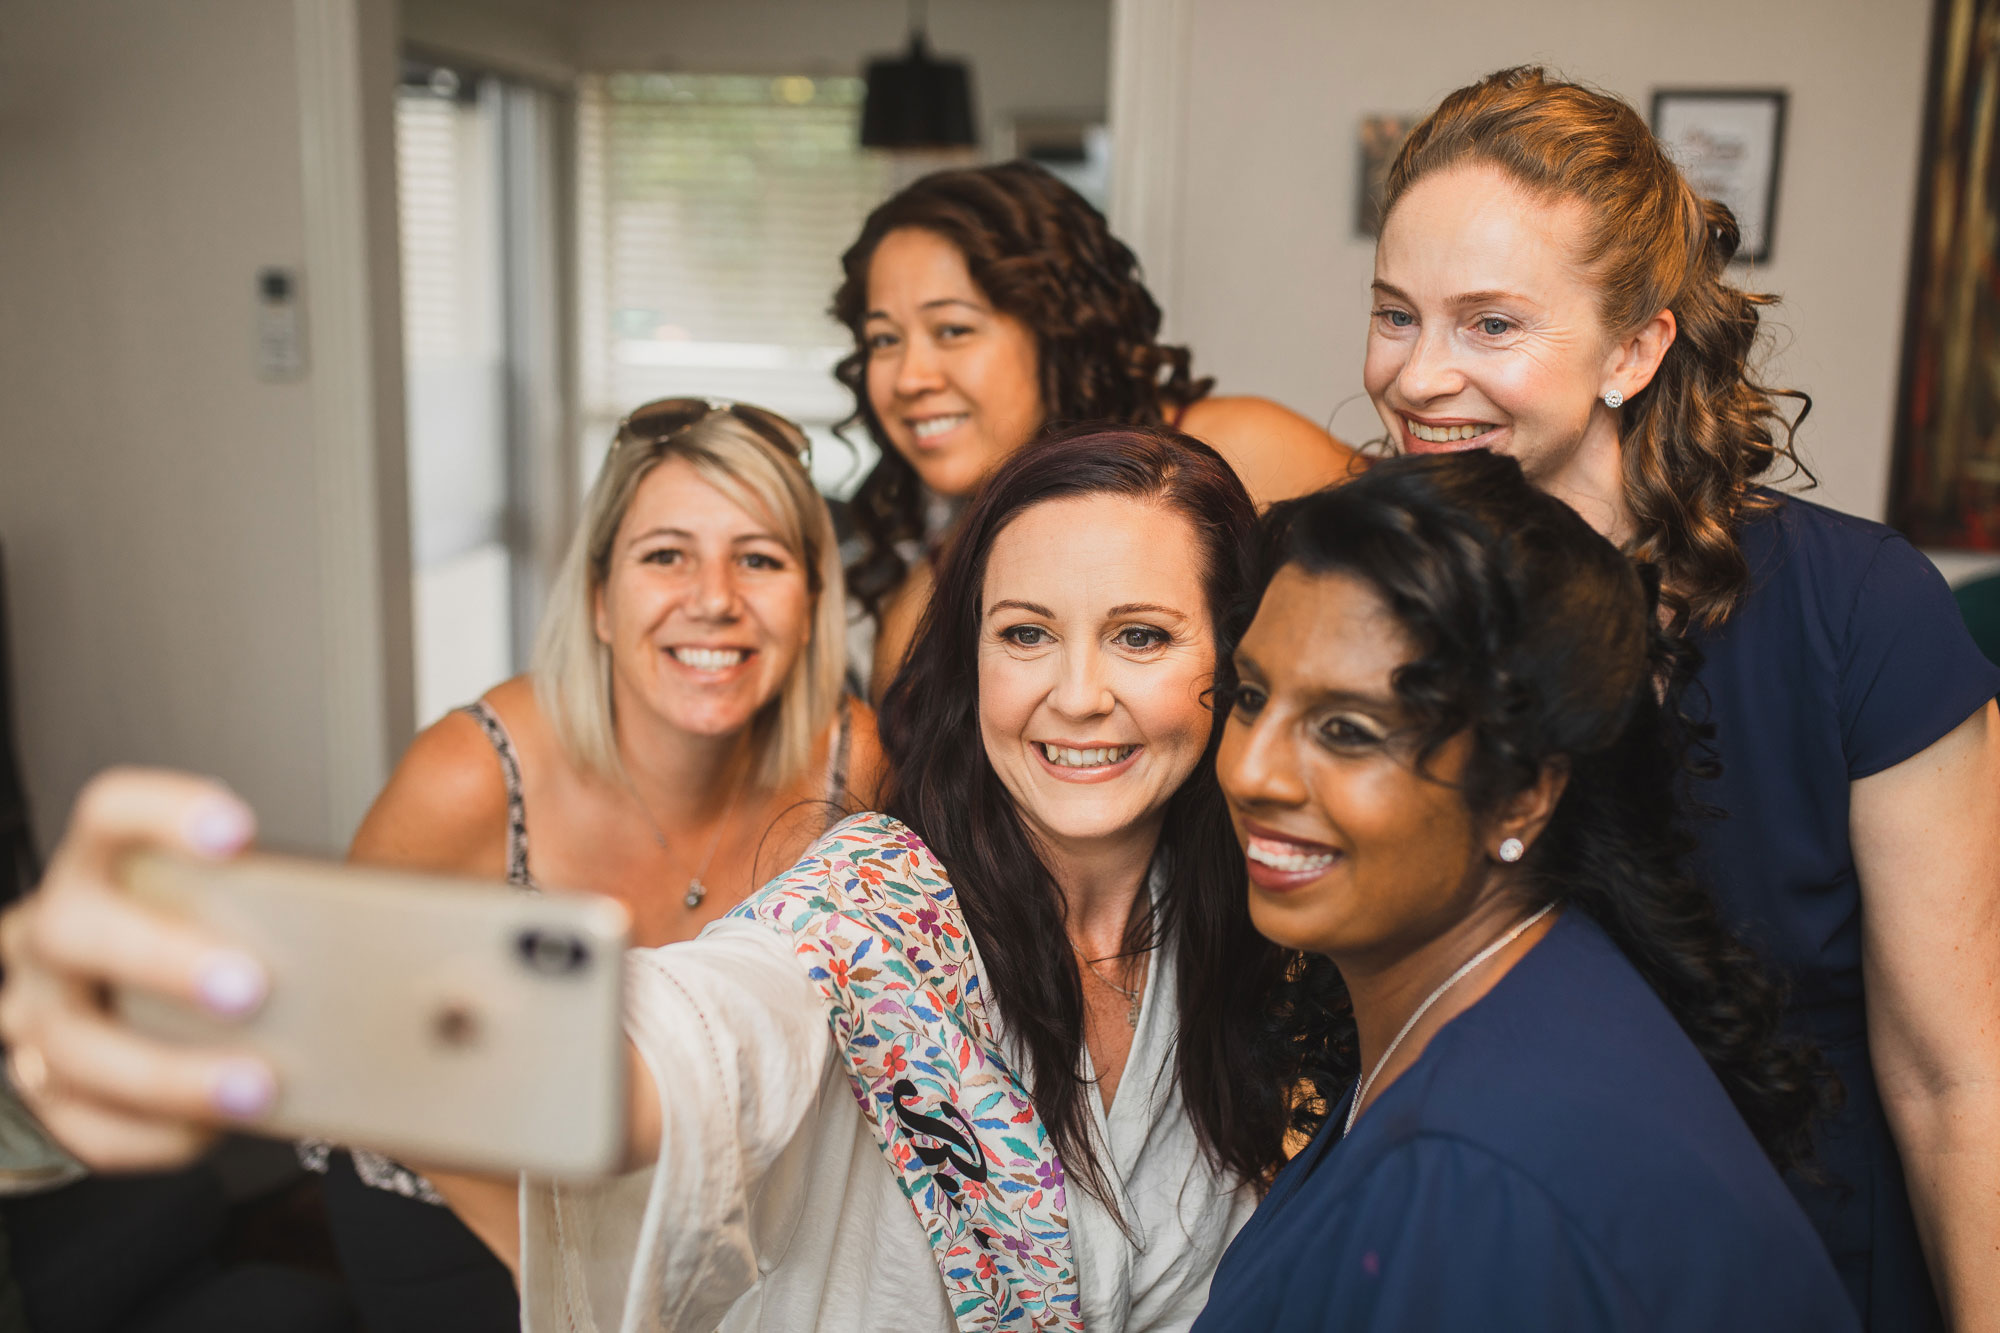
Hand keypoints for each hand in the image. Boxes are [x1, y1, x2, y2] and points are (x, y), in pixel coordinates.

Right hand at [0, 768, 275, 1170]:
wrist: (108, 1013)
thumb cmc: (192, 940)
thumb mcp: (231, 899)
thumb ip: (296, 893)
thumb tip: (415, 901)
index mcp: (104, 866)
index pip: (110, 812)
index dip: (164, 813)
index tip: (238, 832)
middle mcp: (58, 934)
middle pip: (73, 928)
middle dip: (160, 957)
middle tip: (250, 986)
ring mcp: (41, 1015)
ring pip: (73, 1045)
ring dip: (169, 1071)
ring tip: (258, 1084)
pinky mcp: (47, 1094)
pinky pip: (86, 1123)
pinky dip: (153, 1131)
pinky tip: (212, 1129)